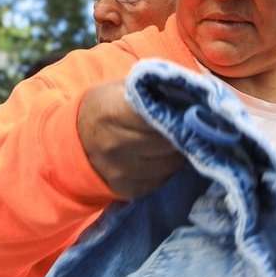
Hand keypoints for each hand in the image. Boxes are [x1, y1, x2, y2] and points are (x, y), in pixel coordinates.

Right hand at [78, 79, 185, 199]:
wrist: (75, 138)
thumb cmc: (106, 106)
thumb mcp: (122, 87)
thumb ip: (155, 87)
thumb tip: (199, 89)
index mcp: (112, 112)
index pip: (161, 114)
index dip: (181, 111)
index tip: (192, 108)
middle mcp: (114, 145)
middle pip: (170, 141)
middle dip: (184, 132)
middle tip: (190, 124)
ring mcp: (120, 170)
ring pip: (171, 163)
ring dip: (179, 152)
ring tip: (175, 139)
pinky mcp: (127, 189)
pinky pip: (162, 178)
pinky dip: (167, 167)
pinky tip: (161, 156)